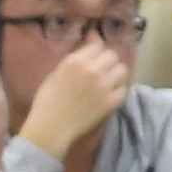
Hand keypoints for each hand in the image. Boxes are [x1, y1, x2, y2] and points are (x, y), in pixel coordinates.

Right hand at [20, 33, 133, 165]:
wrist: (51, 126)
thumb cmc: (47, 101)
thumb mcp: (56, 73)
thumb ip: (73, 61)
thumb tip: (87, 49)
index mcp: (75, 61)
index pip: (96, 45)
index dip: (97, 49)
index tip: (96, 54)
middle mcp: (92, 70)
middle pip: (112, 55)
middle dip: (107, 61)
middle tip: (103, 69)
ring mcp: (103, 86)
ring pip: (122, 69)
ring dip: (116, 73)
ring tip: (110, 80)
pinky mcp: (110, 102)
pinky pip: (123, 89)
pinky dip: (118, 90)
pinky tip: (111, 94)